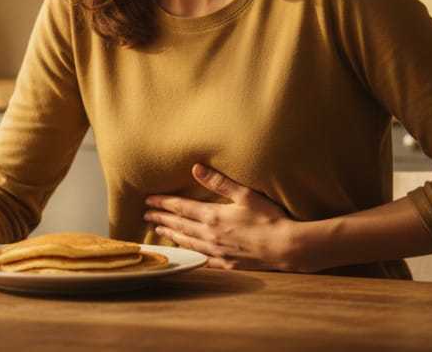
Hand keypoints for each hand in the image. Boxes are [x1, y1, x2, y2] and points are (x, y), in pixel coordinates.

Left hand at [143, 164, 295, 270]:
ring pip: (186, 242)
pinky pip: (201, 259)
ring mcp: (216, 251)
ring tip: (158, 231)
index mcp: (213, 216)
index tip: (148, 199)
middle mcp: (210, 235)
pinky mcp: (226, 263)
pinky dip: (188, 253)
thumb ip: (219, 182)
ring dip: (170, 235)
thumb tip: (196, 168)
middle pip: (178, 225)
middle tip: (145, 215)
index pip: (180, 207)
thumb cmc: (269, 218)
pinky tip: (183, 252)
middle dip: (160, 219)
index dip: (162, 203)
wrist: (286, 247)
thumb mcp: (245, 194)